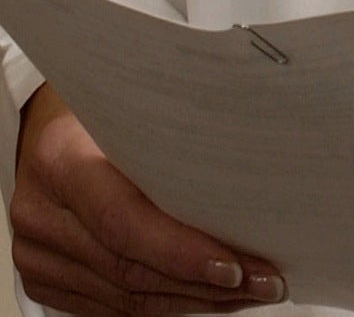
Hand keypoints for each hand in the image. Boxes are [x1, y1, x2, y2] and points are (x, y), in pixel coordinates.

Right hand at [11, 85, 286, 315]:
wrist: (48, 127)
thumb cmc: (109, 109)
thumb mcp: (137, 108)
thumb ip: (174, 143)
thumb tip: (256, 175)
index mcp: (60, 159)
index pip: (124, 221)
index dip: (182, 252)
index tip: (237, 266)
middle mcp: (40, 212)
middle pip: (128, 268)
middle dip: (204, 282)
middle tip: (264, 282)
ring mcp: (37, 252)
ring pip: (124, 295)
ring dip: (193, 298)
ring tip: (249, 291)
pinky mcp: (45, 277)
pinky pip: (111, 303)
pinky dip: (165, 302)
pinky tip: (206, 295)